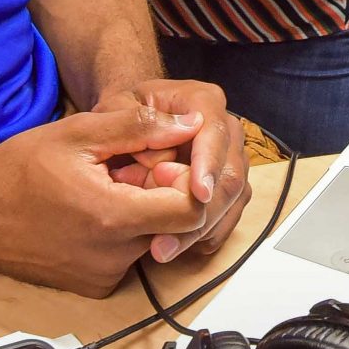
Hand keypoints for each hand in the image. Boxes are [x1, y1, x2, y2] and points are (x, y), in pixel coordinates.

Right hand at [0, 105, 217, 295]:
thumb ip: (140, 127)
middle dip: (160, 193)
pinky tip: (89, 213)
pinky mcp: (94, 288)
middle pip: (173, 226)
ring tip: (102, 189)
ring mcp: (103, 278)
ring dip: (140, 212)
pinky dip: (121, 234)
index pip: (191, 210)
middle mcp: (114, 257)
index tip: (155, 160)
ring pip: (152, 240)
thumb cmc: (18, 170)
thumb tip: (191, 124)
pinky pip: (128, 258)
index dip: (184, 180)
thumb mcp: (79, 132)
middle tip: (123, 169)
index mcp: (114, 217)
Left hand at [92, 78, 250, 263]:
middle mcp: (225, 128)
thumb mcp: (116, 110)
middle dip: (203, 210)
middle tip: (165, 239)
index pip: (215, 132)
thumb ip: (140, 123)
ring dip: (200, 229)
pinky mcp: (227, 187)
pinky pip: (228, 216)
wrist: (127, 123)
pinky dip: (203, 235)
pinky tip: (176, 245)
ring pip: (232, 200)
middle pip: (230, 172)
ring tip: (161, 248)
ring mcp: (230, 158)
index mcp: (203, 101)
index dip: (208, 164)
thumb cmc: (121, 114)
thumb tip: (172, 143)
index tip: (197, 194)